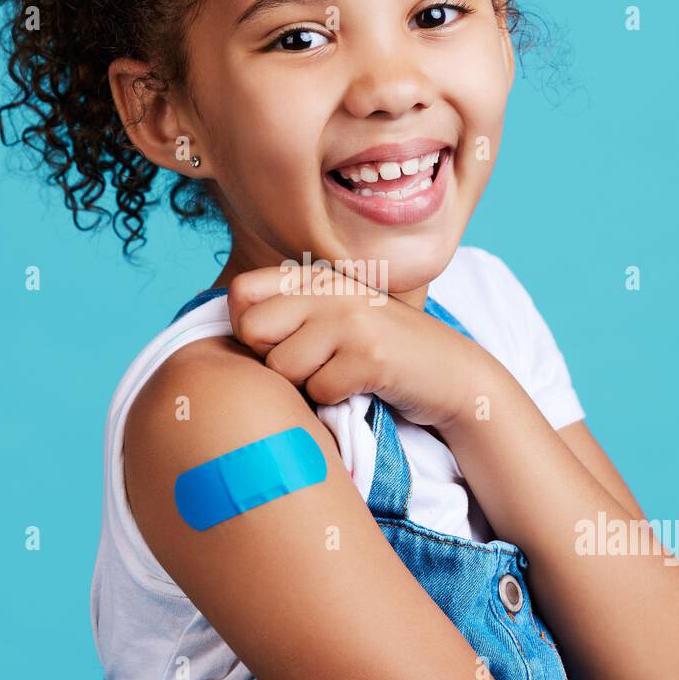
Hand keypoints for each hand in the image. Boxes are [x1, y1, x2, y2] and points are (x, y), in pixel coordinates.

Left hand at [225, 263, 493, 431]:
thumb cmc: (381, 354)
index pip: (241, 293)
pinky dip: (334, 401)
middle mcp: (330, 290)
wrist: (451, 375)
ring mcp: (352, 319)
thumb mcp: (334, 319)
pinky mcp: (371, 356)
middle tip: (311, 365)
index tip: (281, 343)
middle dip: (272, 361)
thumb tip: (227, 329)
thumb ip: (288, 313)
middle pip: (252, 331)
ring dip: (306, 385)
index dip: (249, 329)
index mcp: (316, 278)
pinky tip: (362, 388)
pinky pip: (318, 390)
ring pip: (282, 366)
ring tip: (341, 375)